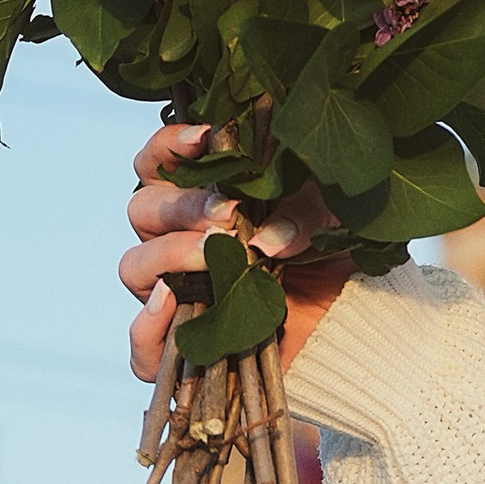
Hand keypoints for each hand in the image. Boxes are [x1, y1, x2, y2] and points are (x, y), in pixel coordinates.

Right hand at [120, 123, 351, 385]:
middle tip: (227, 213)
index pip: (157, 163)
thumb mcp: (331, 216)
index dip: (169, 146)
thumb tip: (266, 239)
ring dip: (168, 254)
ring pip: (134, 267)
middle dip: (182, 206)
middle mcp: (178, 241)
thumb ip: (303, 214)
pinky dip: (147, 326)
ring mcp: (177, 292)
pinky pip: (143, 346)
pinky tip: (172, 303)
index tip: (204, 137)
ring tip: (214, 254)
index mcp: (201, 200)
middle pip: (143, 211)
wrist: (350, 318)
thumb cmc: (332, 252)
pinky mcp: (185, 343)